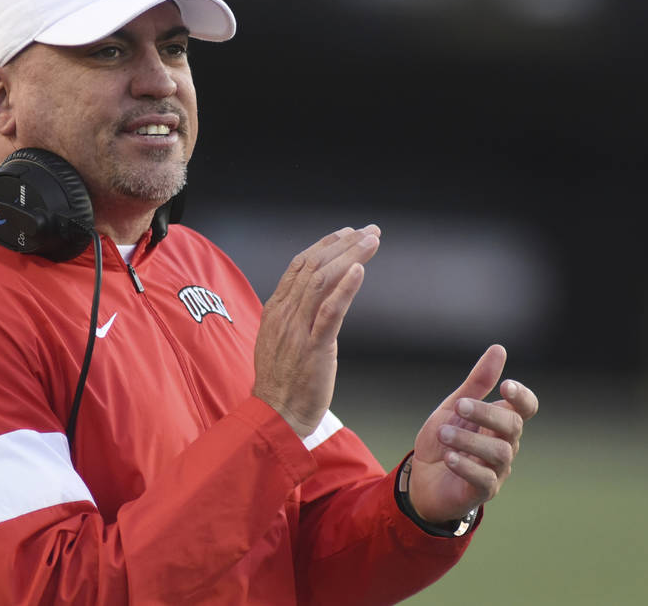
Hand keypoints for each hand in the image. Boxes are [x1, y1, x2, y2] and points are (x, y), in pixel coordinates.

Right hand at [253, 225, 380, 436]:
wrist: (275, 416)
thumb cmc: (281, 381)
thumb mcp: (280, 340)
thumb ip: (293, 317)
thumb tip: (312, 299)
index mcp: (277, 309)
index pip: (299, 264)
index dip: (324, 245)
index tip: (347, 233)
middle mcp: (285, 313)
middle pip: (313, 265)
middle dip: (344, 244)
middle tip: (369, 231)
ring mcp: (298, 330)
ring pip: (322, 281)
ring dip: (350, 257)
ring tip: (372, 242)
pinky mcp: (314, 348)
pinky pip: (329, 312)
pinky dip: (344, 288)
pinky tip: (359, 271)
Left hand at [408, 345, 538, 521]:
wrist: (421, 478)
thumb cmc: (444, 440)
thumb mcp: (454, 407)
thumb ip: (477, 382)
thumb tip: (499, 348)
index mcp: (500, 421)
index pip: (527, 408)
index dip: (522, 397)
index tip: (505, 386)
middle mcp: (505, 444)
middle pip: (513, 426)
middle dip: (486, 413)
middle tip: (459, 406)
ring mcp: (497, 470)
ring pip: (499, 453)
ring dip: (469, 440)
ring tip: (443, 433)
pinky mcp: (484, 491)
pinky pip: (485, 479)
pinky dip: (467, 466)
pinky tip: (449, 457)